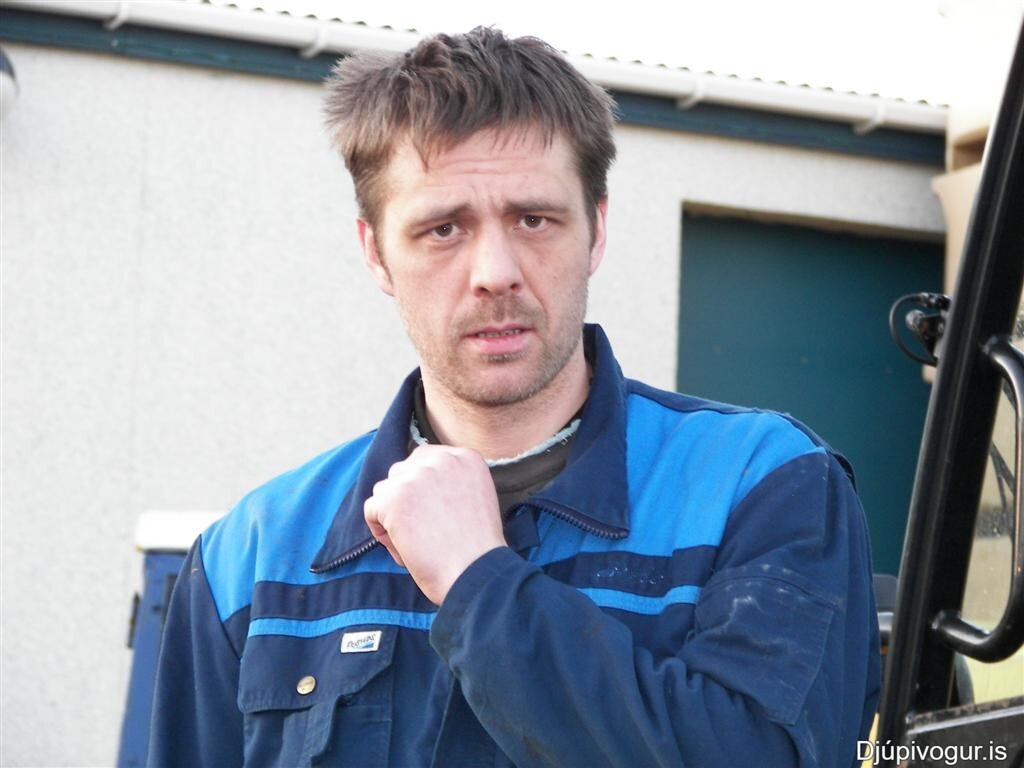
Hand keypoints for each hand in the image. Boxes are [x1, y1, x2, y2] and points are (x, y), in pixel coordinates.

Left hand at [364, 444, 506, 604]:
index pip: (426, 459)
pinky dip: (381, 532)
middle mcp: (441, 459)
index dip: (422, 488)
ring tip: (415, 543)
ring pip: (385, 490)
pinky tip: (404, 549)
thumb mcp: (477, 499)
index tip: (432, 513)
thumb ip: (452, 482)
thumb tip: (419, 486)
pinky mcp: (394, 498)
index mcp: (465, 457)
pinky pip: (372, 509)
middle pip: (403, 471)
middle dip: (406, 499)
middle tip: (423, 530)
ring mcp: (416, 477)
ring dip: (393, 515)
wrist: (475, 572)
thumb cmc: (477, 549)